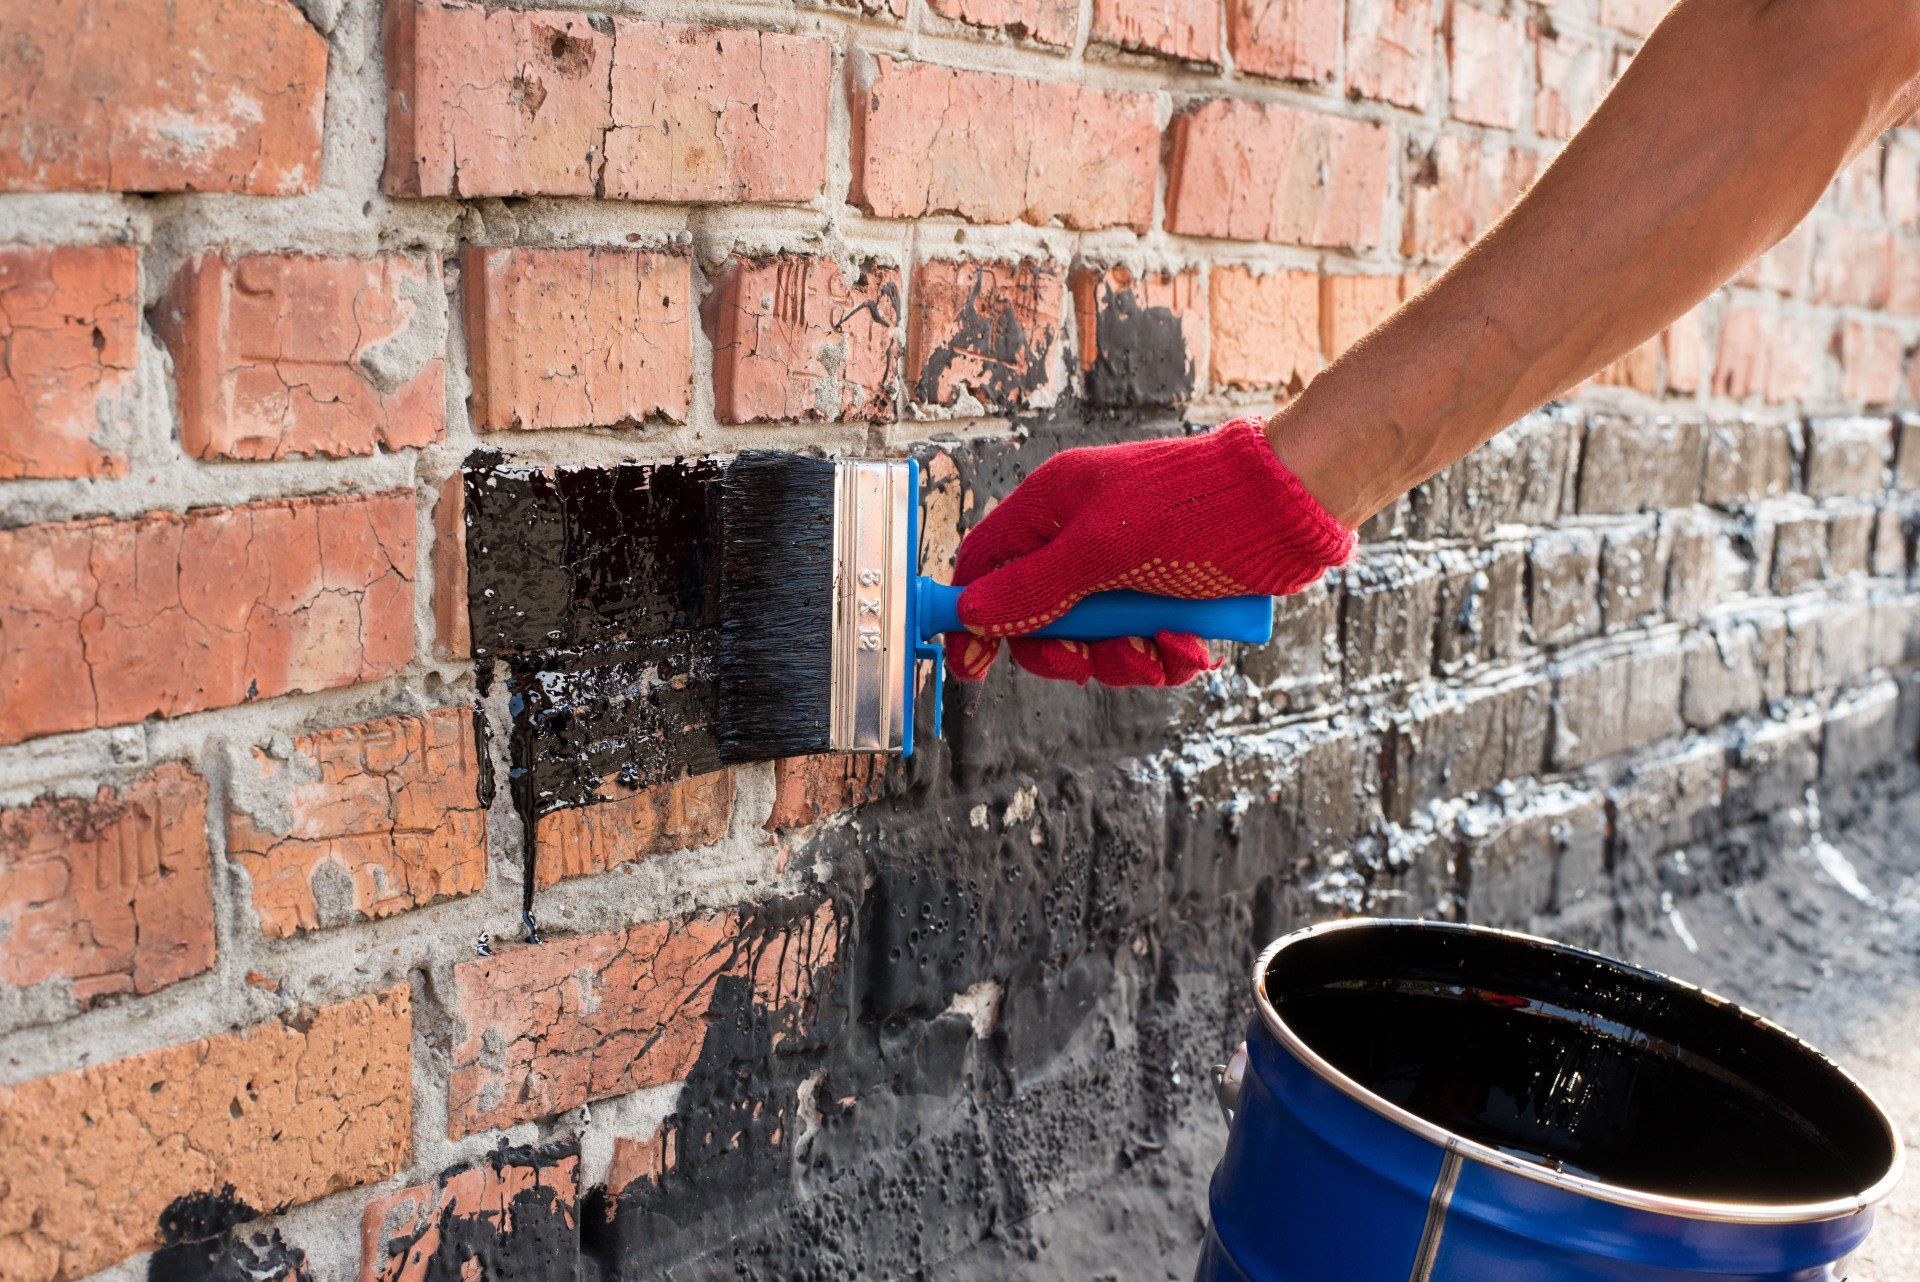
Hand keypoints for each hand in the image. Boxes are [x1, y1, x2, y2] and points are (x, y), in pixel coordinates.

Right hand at [945, 417, 1353, 685]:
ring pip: (1096, 642)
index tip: (971, 666)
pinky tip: (1193, 644)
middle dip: (1066, 653)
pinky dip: (1167, 655)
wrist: (1291, 509)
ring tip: (1163, 649)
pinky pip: (1146, 646)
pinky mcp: (1168, 595)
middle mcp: (1083, 537)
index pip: (985, 565)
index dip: (972, 617)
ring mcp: (1127, 569)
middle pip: (1038, 619)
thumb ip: (1033, 588)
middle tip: (1087, 664)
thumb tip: (972, 613)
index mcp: (1053, 507)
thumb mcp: (1102, 552)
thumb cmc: (1196, 510)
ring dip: (1127, 660)